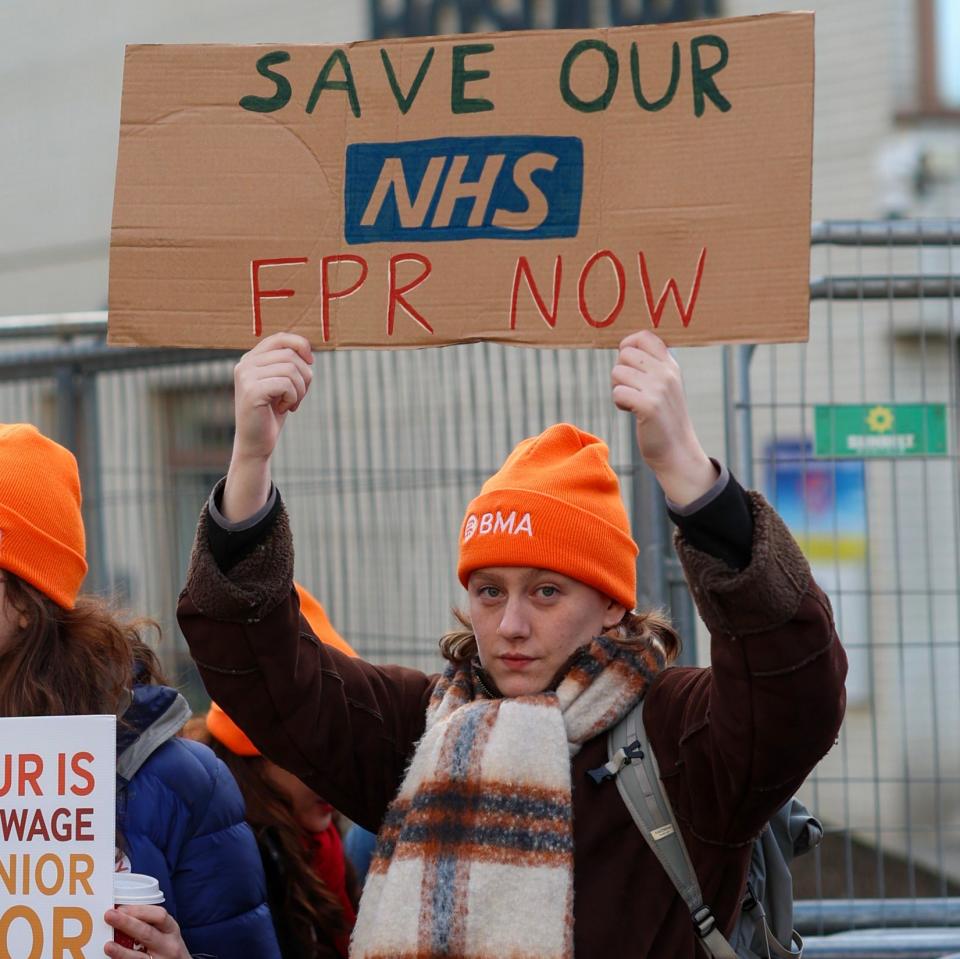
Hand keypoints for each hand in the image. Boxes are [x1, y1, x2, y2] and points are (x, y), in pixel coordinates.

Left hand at [104, 905, 190, 957]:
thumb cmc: (169, 949)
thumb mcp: (167, 933)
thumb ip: (151, 924)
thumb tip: (124, 914)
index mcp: (171, 930)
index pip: (159, 916)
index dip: (139, 910)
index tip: (122, 907)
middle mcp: (168, 946)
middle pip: (147, 933)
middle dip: (127, 923)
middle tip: (109, 916)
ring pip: (139, 957)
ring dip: (122, 951)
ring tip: (108, 945)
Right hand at [232, 332, 313, 462]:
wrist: (256, 443)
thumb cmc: (271, 413)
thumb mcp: (282, 384)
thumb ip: (288, 364)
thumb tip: (308, 351)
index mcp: (251, 359)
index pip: (280, 338)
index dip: (300, 344)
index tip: (311, 361)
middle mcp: (245, 364)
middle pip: (290, 355)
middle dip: (304, 376)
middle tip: (299, 395)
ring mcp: (246, 376)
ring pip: (291, 369)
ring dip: (300, 389)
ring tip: (291, 403)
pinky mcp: (252, 391)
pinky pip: (286, 384)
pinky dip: (293, 398)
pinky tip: (285, 409)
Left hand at [611, 330, 716, 505]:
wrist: (677, 450)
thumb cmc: (664, 417)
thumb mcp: (665, 385)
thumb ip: (651, 365)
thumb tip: (623, 348)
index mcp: (670, 364)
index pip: (644, 336)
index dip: (628, 346)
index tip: (628, 365)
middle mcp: (666, 373)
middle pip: (624, 354)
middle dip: (620, 372)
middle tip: (630, 390)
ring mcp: (659, 389)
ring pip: (618, 372)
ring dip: (618, 389)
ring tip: (632, 402)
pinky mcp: (649, 406)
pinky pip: (618, 392)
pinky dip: (619, 403)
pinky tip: (631, 411)